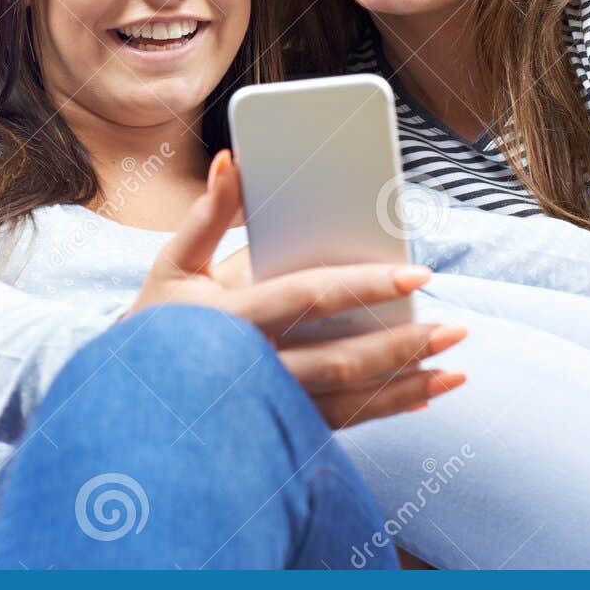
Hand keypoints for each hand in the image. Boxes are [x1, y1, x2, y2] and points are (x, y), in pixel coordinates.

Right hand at [128, 150, 466, 427]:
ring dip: (409, 383)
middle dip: (404, 343)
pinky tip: (427, 392)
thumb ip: (208, 214)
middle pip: (342, 361)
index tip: (417, 273)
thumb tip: (233, 159)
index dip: (366, 285)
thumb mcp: (172, 262)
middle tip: (457, 326)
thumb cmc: (156, 319)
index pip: (309, 298)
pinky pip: (344, 424)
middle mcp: (252, 372)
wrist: (132, 399)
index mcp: (229, 321)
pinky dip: (390, 410)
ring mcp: (268, 408)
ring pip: (351, 401)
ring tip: (456, 364)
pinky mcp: (280, 429)